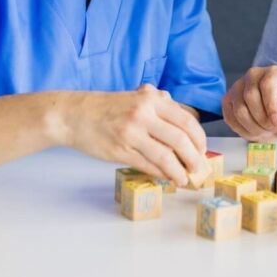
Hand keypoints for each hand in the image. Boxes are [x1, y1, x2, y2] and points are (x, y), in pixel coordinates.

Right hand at [62, 84, 207, 186]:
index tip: (202, 150)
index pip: (187, 120)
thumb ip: (162, 107)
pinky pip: (148, 166)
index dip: (199, 139)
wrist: (74, 115)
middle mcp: (143, 114)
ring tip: (184, 179)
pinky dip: (161, 174)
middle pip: (180, 140)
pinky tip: (166, 177)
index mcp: (151, 98)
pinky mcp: (120, 151)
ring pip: (165, 157)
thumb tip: (188, 128)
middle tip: (198, 168)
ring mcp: (131, 133)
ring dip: (179, 171)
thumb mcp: (138, 98)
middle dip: (194, 158)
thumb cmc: (109, 108)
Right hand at [222, 65, 276, 141]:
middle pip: (250, 97)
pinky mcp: (228, 99)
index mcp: (275, 73)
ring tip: (265, 131)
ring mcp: (238, 86)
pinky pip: (229, 117)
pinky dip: (242, 129)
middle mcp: (254, 75)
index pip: (268, 84)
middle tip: (272, 129)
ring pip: (239, 109)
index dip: (271, 106)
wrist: (276, 115)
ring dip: (252, 127)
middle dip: (262, 120)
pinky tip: (253, 131)